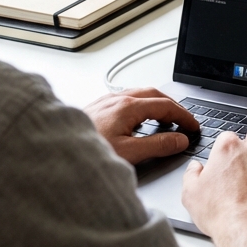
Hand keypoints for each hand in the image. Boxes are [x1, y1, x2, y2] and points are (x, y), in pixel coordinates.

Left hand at [84, 88, 199, 164]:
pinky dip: (141, 105)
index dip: (184, 116)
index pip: (166, 105)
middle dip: (173, 106)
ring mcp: (105, 101)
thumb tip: (180, 140)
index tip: (194, 127)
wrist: (52, 152)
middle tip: (184, 120)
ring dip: (157, 103)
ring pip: (139, 94)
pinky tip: (138, 118)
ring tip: (166, 118)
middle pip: (154, 94)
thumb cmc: (85, 152)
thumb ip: (158, 146)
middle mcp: (117, 99)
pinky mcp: (96, 107)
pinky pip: (126, 99)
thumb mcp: (128, 153)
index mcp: (128, 107)